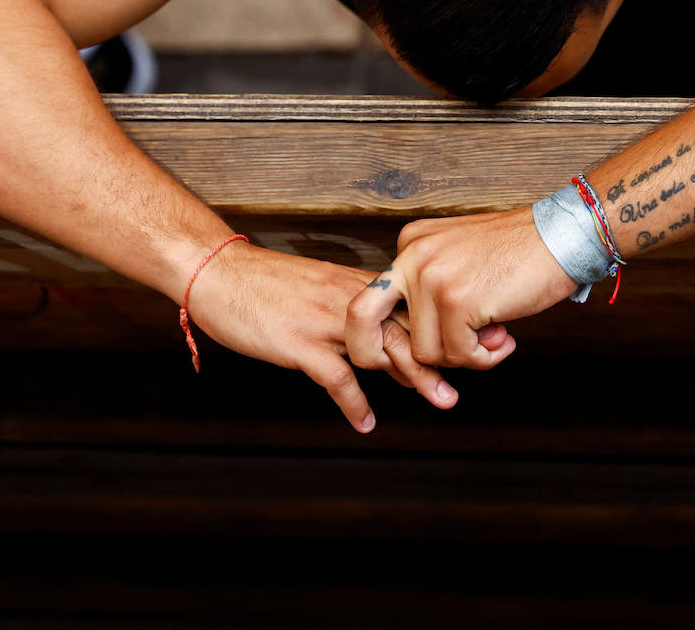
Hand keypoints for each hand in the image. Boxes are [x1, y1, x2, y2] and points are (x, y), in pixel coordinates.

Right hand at [185, 242, 457, 431]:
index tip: (476, 341)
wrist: (218, 271)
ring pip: (384, 348)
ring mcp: (325, 321)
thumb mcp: (318, 287)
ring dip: (417, 376)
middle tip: (475, 373)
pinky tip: (365, 422)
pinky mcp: (300, 343)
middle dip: (445, 353)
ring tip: (441, 400)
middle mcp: (348, 300)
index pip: (410, 305)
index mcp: (355, 285)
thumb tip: (384, 334)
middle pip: (408, 327)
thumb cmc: (265, 283)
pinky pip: (337, 377)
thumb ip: (353, 308)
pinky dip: (354, 403)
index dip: (444, 326)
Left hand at [345, 207, 578, 371]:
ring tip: (495, 336)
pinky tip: (506, 339)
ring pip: (425, 350)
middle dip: (372, 354)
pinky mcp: (456, 301)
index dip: (382, 335)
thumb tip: (420, 344)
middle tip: (412, 370)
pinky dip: (484, 358)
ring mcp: (431, 279)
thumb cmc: (521, 252)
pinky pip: (458, 355)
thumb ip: (433, 288)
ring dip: (463, 355)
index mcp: (409, 244)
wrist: (563, 237)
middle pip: (363, 319)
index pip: (370, 299)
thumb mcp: (460, 257)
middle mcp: (411, 257)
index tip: (405, 355)